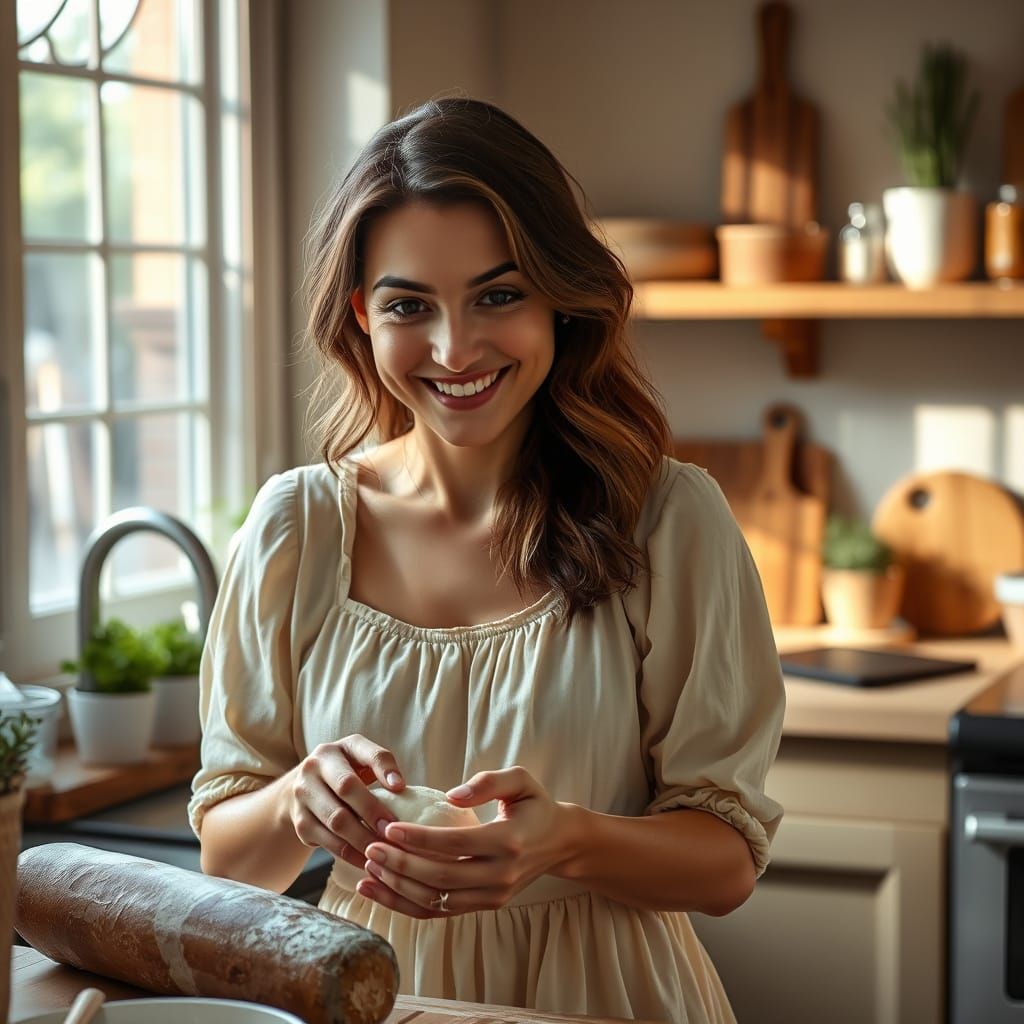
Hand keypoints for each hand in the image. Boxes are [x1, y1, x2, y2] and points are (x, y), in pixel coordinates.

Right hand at [285, 734, 404, 870]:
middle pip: (346, 787)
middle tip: (393, 829)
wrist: (302, 791)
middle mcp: (316, 765)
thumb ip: (382, 771)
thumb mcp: (362, 764)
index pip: (367, 753)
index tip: (401, 787)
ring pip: (336, 819)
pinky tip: (367, 861)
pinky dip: (350, 853)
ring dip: (363, 838)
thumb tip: (404, 792)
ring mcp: (304, 793)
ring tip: (385, 850)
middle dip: (372, 810)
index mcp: (341, 748)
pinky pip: (327, 841)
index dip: (385, 770)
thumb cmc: (346, 776)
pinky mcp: (300, 821)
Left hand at [357, 766, 573, 918]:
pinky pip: (439, 912)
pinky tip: (380, 889)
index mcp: (509, 842)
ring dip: (399, 888)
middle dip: (400, 865)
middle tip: (370, 847)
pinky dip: (406, 904)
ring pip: (436, 901)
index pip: (457, 845)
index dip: (420, 839)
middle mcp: (501, 875)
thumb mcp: (522, 781)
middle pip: (441, 878)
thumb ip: (489, 782)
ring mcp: (492, 896)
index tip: (389, 828)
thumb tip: (452, 795)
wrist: (560, 842)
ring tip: (369, 869)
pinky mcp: (484, 906)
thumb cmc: (535, 805)